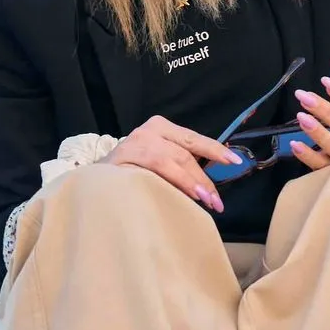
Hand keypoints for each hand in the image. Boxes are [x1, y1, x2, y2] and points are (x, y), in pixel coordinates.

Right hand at [106, 114, 241, 212]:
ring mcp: (135, 142)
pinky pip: (154, 168)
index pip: (194, 139)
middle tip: (217, 201)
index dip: (215, 151)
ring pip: (172, 160)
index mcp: (161, 127)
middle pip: (185, 153)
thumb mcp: (159, 164)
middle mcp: (148, 130)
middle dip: (204, 178)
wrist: (94, 180)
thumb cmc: (132, 174)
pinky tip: (183, 195)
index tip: (236, 162)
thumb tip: (212, 184)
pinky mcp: (123, 157)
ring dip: (191, 181)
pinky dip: (172, 182)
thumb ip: (180, 165)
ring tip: (206, 199)